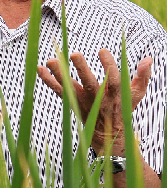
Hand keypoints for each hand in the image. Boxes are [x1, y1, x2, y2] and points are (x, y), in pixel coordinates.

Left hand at [37, 49, 151, 153]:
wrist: (108, 136)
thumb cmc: (123, 108)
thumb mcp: (136, 94)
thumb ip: (142, 76)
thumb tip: (148, 58)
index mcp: (115, 96)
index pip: (114, 80)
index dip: (109, 65)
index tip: (102, 51)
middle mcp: (98, 99)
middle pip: (90, 84)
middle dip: (82, 69)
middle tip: (74, 54)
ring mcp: (83, 102)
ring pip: (70, 88)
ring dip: (59, 74)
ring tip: (50, 60)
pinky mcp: (72, 103)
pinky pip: (58, 91)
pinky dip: (48, 80)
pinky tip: (39, 68)